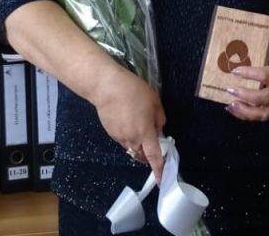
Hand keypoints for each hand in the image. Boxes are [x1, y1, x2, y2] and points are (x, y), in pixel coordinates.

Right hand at [90, 65, 166, 180]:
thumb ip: (159, 118)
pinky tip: (126, 119)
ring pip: (131, 147)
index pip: (154, 157)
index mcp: (145, 133)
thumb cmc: (133, 91)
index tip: (162, 180)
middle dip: (147, 154)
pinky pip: (122, 139)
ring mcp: (118, 137)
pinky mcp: (109, 132)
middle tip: (152, 141)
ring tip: (138, 123)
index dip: (159, 169)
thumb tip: (158, 128)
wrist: (106, 87)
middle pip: (141, 155)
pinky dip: (127, 135)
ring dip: (137, 143)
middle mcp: (131, 139)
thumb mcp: (154, 101)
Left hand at [225, 52, 268, 121]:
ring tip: (231, 105)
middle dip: (246, 96)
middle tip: (231, 90)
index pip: (266, 75)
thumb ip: (259, 59)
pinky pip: (259, 117)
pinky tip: (233, 109)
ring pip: (264, 113)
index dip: (250, 74)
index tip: (235, 71)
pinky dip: (244, 115)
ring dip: (245, 111)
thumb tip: (236, 56)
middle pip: (265, 97)